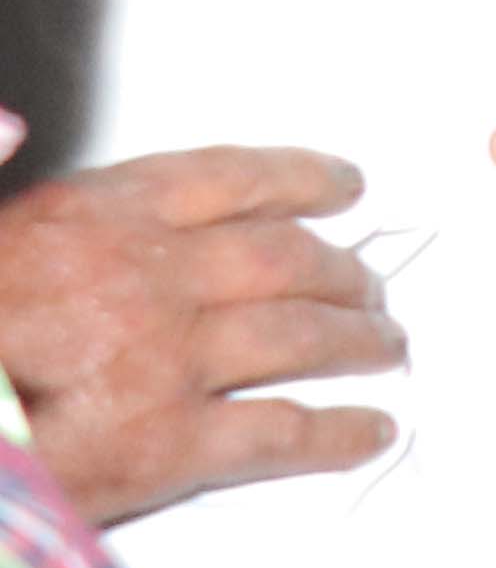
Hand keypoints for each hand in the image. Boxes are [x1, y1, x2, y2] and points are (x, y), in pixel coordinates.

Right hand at [0, 132, 402, 525]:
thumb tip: (8, 121)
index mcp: (87, 218)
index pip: (223, 179)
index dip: (296, 178)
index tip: (343, 184)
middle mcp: (144, 276)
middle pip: (281, 258)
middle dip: (339, 269)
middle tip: (372, 283)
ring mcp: (165, 360)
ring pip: (298, 336)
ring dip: (355, 339)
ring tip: (386, 345)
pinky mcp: (167, 446)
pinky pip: (279, 432)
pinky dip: (337, 432)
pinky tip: (371, 430)